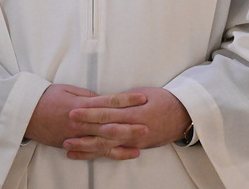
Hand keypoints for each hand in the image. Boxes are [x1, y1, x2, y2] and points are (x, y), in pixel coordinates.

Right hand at [25, 84, 148, 158]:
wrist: (25, 114)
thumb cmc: (46, 97)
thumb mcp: (67, 90)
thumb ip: (87, 95)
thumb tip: (103, 98)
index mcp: (82, 105)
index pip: (109, 102)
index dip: (127, 100)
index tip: (142, 98)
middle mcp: (81, 122)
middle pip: (110, 124)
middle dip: (130, 125)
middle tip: (148, 125)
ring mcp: (78, 136)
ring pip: (104, 141)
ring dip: (123, 142)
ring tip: (141, 142)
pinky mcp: (73, 145)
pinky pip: (94, 152)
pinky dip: (109, 154)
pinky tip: (124, 154)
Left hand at [64, 86, 190, 158]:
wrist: (183, 116)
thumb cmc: (163, 100)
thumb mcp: (143, 93)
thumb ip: (123, 100)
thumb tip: (105, 100)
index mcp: (132, 113)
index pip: (106, 113)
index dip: (89, 113)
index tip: (73, 111)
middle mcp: (132, 129)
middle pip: (103, 132)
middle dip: (83, 132)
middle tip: (66, 131)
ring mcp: (133, 141)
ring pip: (107, 146)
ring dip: (87, 147)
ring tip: (69, 146)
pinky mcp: (135, 147)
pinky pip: (114, 153)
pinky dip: (99, 155)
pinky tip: (86, 155)